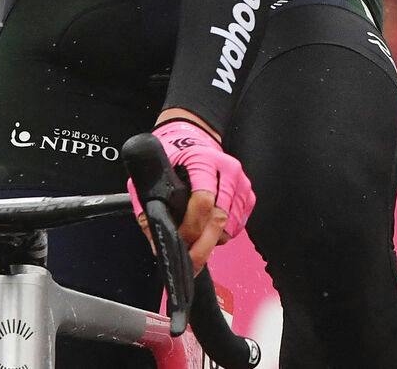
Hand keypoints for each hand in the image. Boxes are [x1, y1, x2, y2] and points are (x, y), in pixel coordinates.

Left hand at [135, 117, 254, 273]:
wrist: (194, 136)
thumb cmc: (173, 154)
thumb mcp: (155, 171)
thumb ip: (149, 205)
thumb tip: (156, 241)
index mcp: (204, 160)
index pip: (203, 201)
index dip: (191, 227)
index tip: (179, 240)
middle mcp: (227, 170)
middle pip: (220, 218)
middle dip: (203, 244)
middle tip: (189, 260)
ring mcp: (241, 182)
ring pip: (231, 225)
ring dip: (213, 240)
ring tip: (195, 243)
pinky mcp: (248, 193)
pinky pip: (238, 225)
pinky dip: (224, 234)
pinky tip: (208, 231)